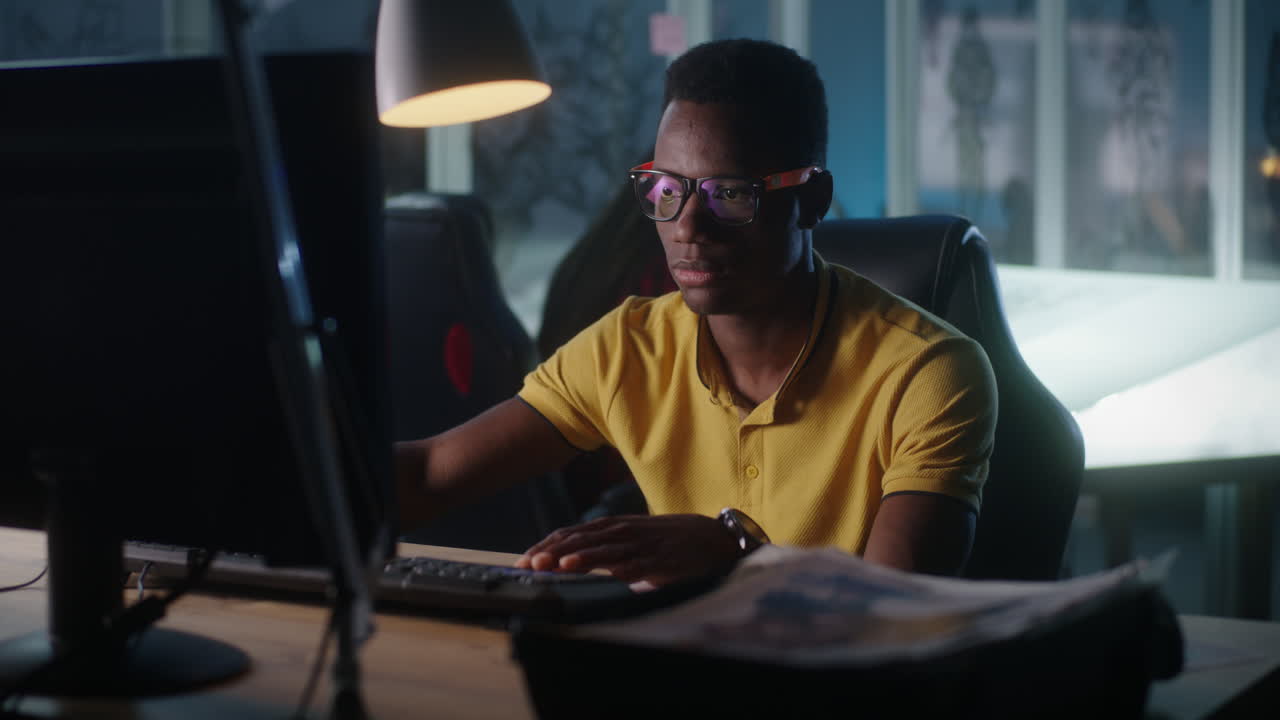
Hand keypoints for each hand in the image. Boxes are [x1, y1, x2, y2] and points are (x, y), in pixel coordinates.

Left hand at [515, 514, 740, 585]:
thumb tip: (571, 564)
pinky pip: (632, 563)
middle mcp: (622, 531)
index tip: (522, 560)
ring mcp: (640, 544)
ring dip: (575, 558)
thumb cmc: (668, 541)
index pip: (571, 534)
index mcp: (613, 527)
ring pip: (601, 549)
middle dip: (552, 552)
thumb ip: (605, 549)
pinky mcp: (658, 560)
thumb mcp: (632, 540)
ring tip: (552, 565)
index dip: (546, 545)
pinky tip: (597, 572)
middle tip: (528, 564)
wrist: (712, 538)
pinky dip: (611, 567)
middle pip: (580, 539)